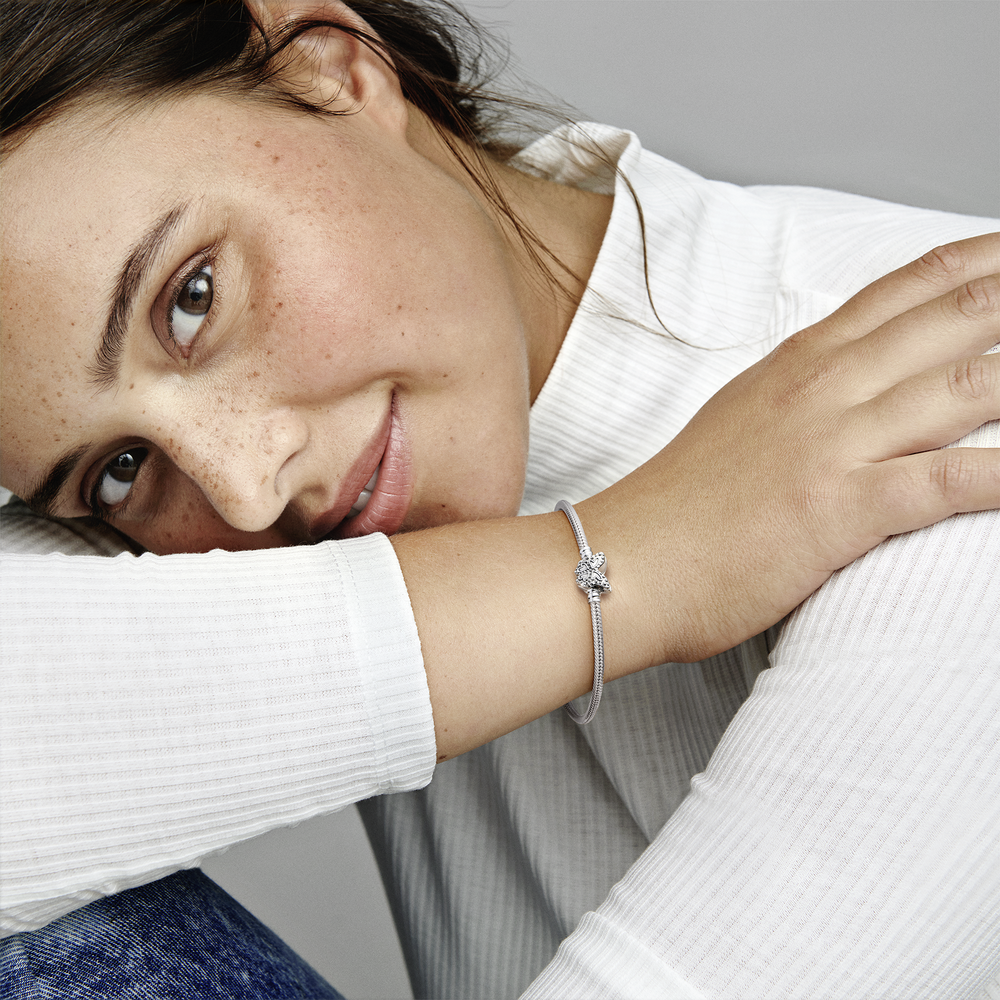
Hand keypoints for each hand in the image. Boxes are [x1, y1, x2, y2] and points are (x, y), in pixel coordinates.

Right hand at [581, 233, 999, 664]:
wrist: (622, 559)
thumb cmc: (679, 507)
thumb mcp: (741, 424)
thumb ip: (801, 397)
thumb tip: (849, 393)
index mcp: (801, 363)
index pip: (911, 287)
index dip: (985, 259)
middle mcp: (826, 385)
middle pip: (957, 318)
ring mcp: (834, 440)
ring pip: (970, 384)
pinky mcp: (840, 505)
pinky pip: (952, 478)